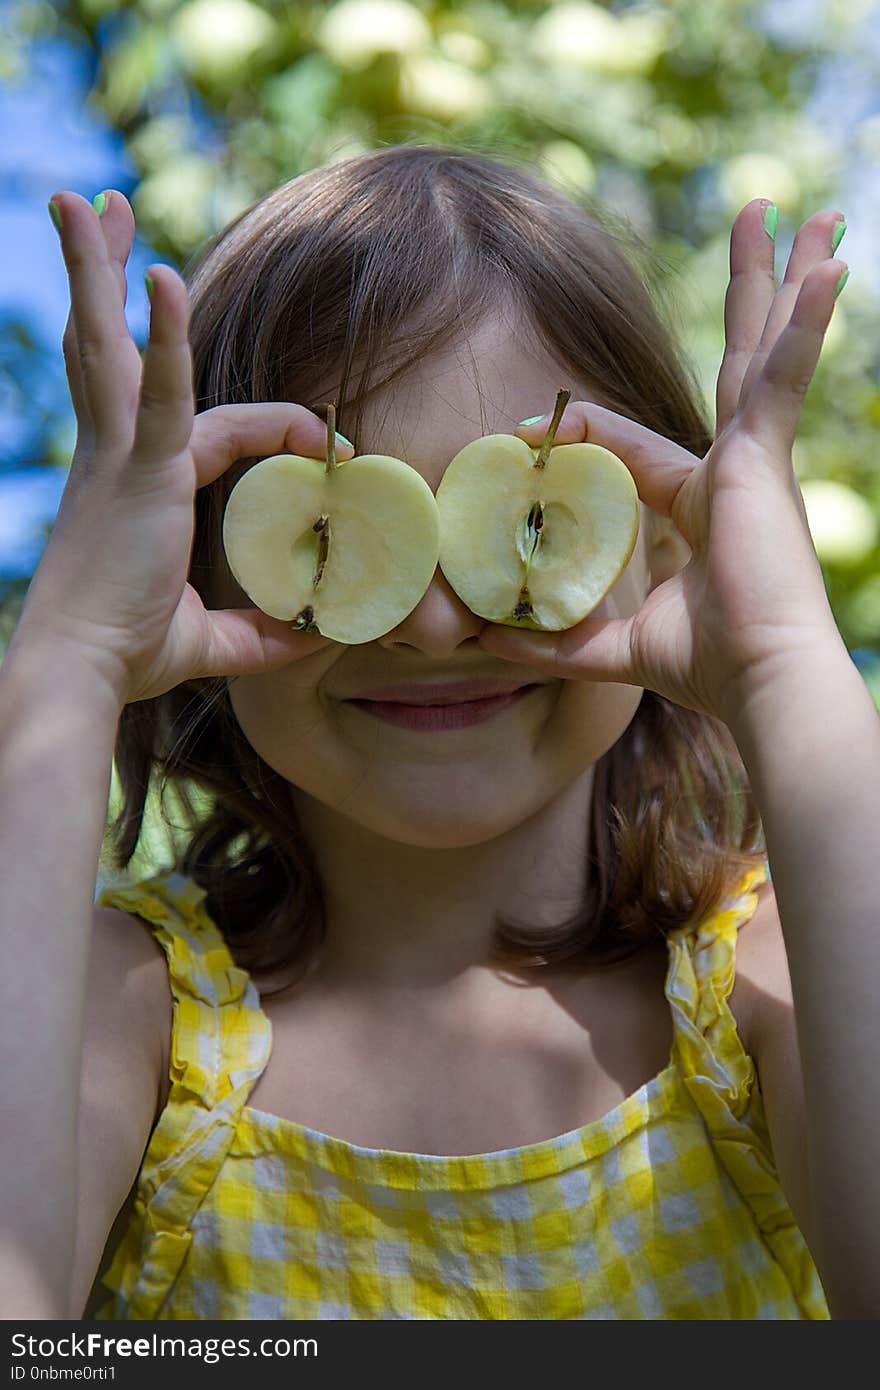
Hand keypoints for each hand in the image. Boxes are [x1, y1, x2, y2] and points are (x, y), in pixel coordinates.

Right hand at [17, 189, 350, 706]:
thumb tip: (311, 640)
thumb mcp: (206, 640)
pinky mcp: (136, 468)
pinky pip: (159, 390)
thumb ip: (258, 635)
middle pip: (106, 346)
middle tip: (101, 209)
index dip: (276, 427)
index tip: (329, 444)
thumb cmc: (126, 656)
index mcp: (130, 482)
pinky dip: (165, 336)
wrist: (82, 671)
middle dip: (104, 277)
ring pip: (108, 345)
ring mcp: (119, 455)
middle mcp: (114, 454)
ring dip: (100, 270)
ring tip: (90, 200)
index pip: (205, 421)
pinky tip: (162, 277)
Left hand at [478, 199, 850, 727]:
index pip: (630, 447)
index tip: (520, 436)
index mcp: (700, 502)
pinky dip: (802, 325)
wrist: (761, 682)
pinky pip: (779, 376)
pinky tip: (828, 268)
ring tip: (797, 212)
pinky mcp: (766, 458)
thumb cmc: (709, 667)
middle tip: (760, 226)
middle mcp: (732, 468)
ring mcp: (754, 457)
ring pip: (758, 348)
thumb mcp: (614, 645)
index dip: (574, 437)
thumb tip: (488, 640)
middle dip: (745, 297)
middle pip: (732, 362)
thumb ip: (556, 638)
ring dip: (775, 279)